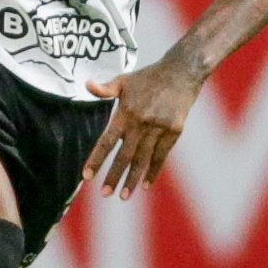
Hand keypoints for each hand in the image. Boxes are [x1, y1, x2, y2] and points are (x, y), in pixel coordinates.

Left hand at [82, 54, 205, 199]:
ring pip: (143, 159)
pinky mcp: (175, 131)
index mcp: (126, 113)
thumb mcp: (124, 80)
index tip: (87, 176)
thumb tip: (86, 85)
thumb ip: (105, 89)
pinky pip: (162, 155)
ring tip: (124, 196)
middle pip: (125, 155)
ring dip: (133, 179)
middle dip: (114, 176)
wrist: (181, 71)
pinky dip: (154, 170)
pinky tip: (146, 184)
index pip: (107, 141)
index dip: (97, 159)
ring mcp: (159, 128)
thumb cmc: (149, 77)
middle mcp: (142, 123)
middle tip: (105, 194)